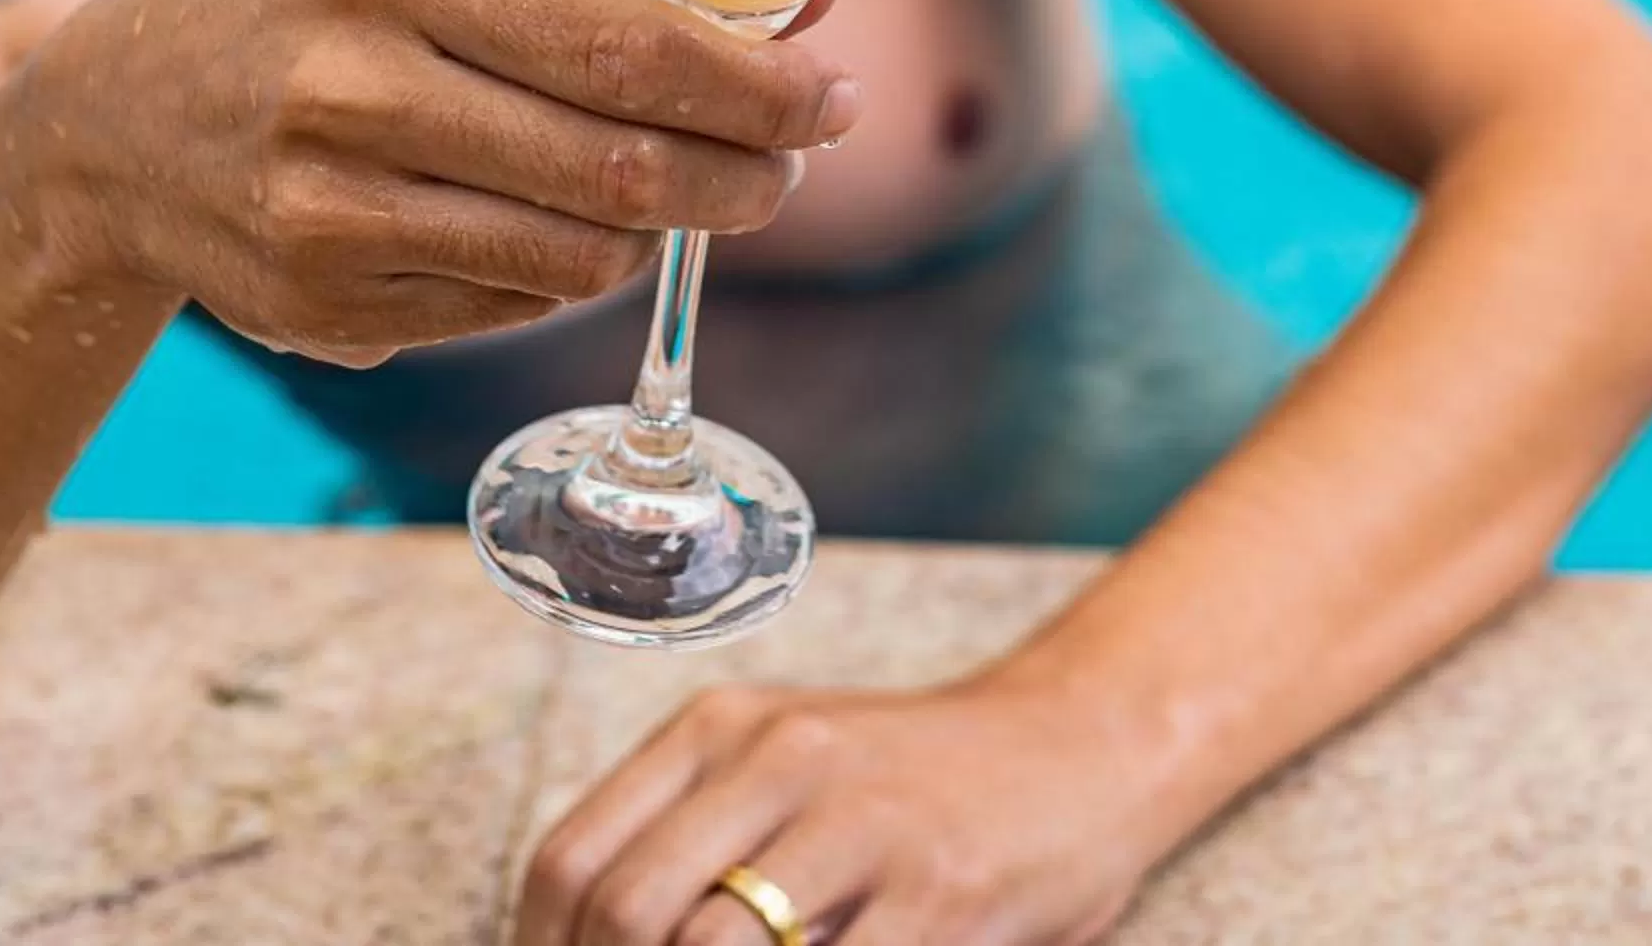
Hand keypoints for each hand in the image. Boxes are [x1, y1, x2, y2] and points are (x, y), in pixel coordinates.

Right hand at [23, 0, 856, 365]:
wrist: (118, 120)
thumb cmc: (324, 7)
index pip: (620, 42)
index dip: (748, 83)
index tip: (831, 98)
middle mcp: (357, 87)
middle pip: (615, 162)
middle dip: (739, 173)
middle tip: (789, 166)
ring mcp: (331, 210)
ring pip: (575, 251)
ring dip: (660, 229)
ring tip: (678, 189)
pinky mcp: (324, 305)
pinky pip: (511, 304)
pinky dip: (567, 270)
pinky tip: (554, 223)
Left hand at [515, 677, 1147, 945]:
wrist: (1080, 745)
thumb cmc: (909, 782)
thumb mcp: (787, 771)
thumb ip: (692, 845)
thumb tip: (591, 943)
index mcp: (722, 728)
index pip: (572, 860)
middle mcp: (782, 759)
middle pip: (629, 913)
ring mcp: (863, 826)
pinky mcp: (940, 896)